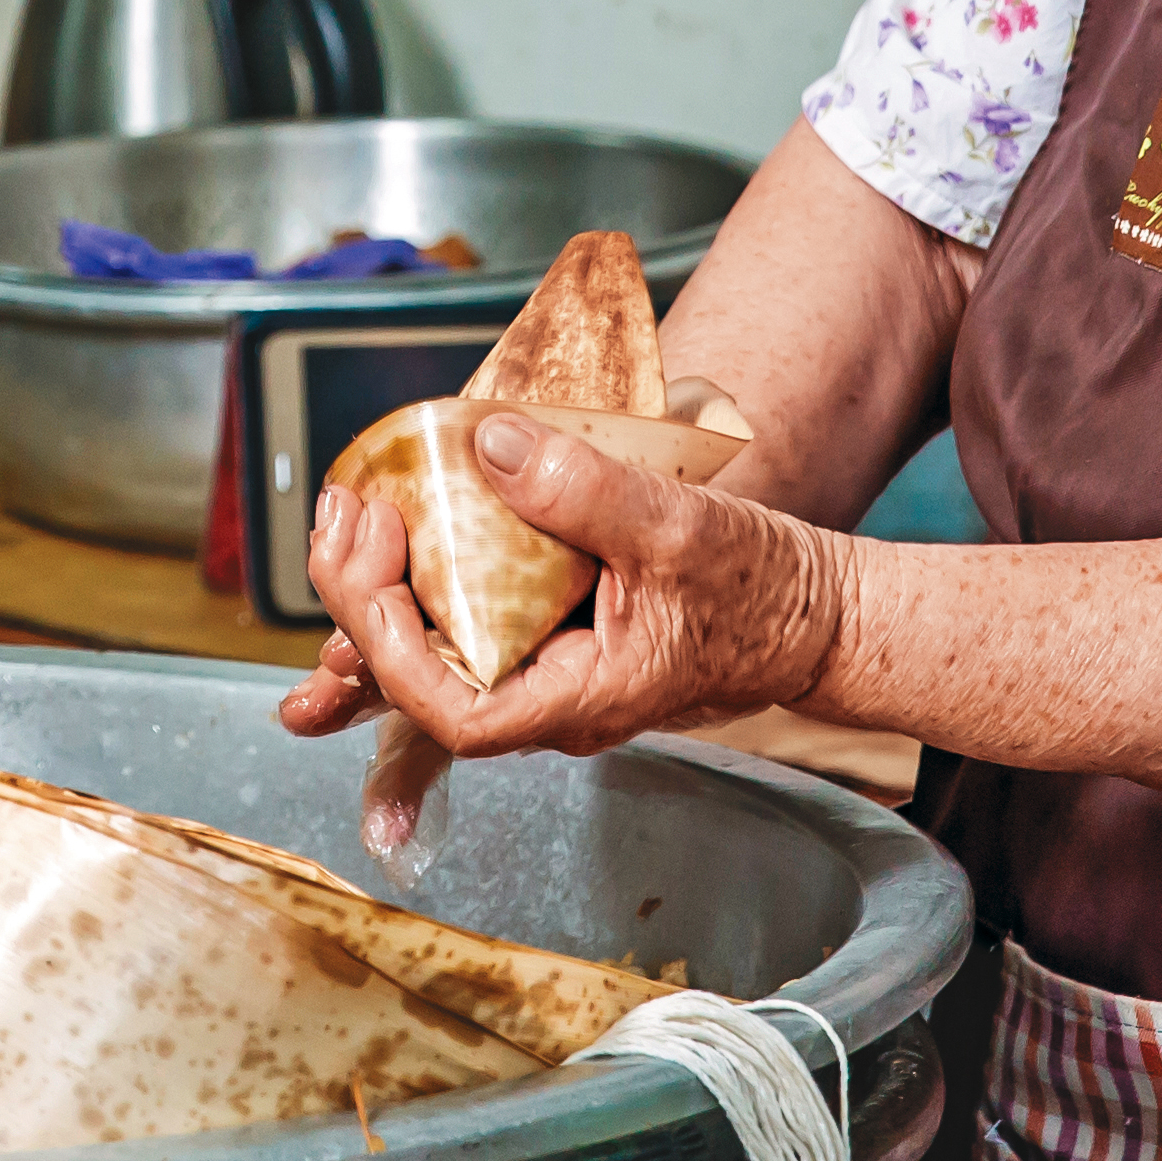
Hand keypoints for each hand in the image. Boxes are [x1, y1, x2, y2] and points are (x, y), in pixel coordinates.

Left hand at [275, 410, 851, 761]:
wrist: (813, 613)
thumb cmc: (764, 589)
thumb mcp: (680, 529)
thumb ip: (584, 492)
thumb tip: (487, 446)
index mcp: (577, 700)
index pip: (452, 714)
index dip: (389, 649)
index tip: (373, 559)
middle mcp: (548, 697)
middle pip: (421, 679)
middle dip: (361, 599)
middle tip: (347, 509)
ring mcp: (546, 665)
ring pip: (435, 646)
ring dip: (380, 585)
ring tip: (350, 508)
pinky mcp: (551, 628)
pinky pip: (469, 610)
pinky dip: (426, 568)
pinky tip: (398, 520)